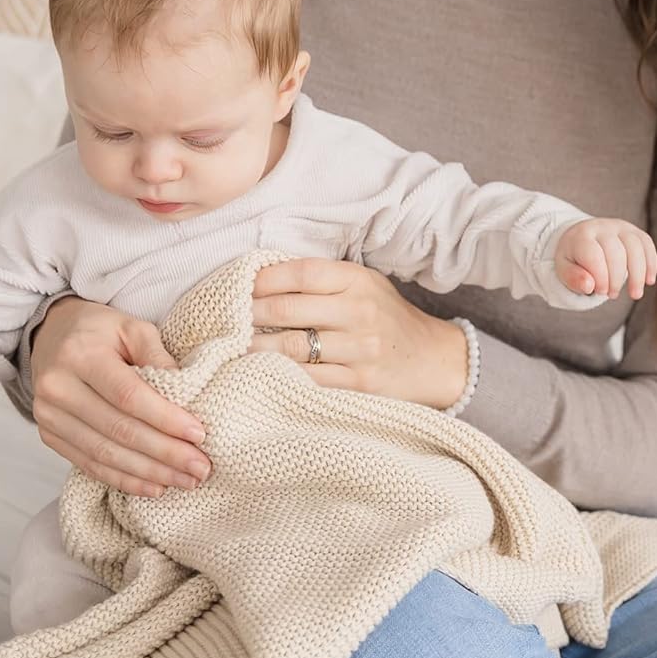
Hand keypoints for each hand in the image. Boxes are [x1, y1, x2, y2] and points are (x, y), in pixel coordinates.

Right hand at [28, 297, 211, 496]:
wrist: (51, 336)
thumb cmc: (99, 331)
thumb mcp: (132, 328)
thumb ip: (158, 356)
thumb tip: (187, 398)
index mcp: (80, 355)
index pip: (129, 395)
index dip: (165, 418)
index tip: (199, 435)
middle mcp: (58, 387)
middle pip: (119, 430)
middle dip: (165, 453)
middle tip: (201, 468)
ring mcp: (48, 415)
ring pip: (105, 454)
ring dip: (150, 472)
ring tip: (185, 481)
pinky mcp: (49, 436)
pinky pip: (89, 465)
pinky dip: (124, 480)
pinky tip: (154, 486)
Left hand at [248, 258, 467, 408]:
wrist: (432, 360)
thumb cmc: (386, 319)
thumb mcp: (363, 286)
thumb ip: (321, 281)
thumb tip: (260, 278)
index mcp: (357, 280)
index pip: (297, 274)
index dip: (260, 280)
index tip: (237, 288)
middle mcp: (359, 312)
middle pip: (285, 310)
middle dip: (247, 316)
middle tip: (224, 320)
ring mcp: (359, 350)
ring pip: (289, 349)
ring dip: (253, 349)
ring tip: (233, 347)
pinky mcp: (359, 384)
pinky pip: (306, 380)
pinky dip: (277, 377)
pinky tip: (258, 374)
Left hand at [554, 218, 656, 300]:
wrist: (580, 238)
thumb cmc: (573, 258)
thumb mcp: (564, 270)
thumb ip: (573, 279)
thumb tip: (589, 286)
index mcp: (581, 236)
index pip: (594, 256)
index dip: (600, 277)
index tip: (600, 292)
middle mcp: (602, 227)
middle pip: (616, 252)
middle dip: (617, 278)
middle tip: (612, 295)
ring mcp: (620, 227)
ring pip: (635, 247)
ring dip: (638, 274)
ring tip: (635, 294)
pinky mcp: (634, 231)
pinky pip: (647, 244)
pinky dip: (650, 263)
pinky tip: (649, 281)